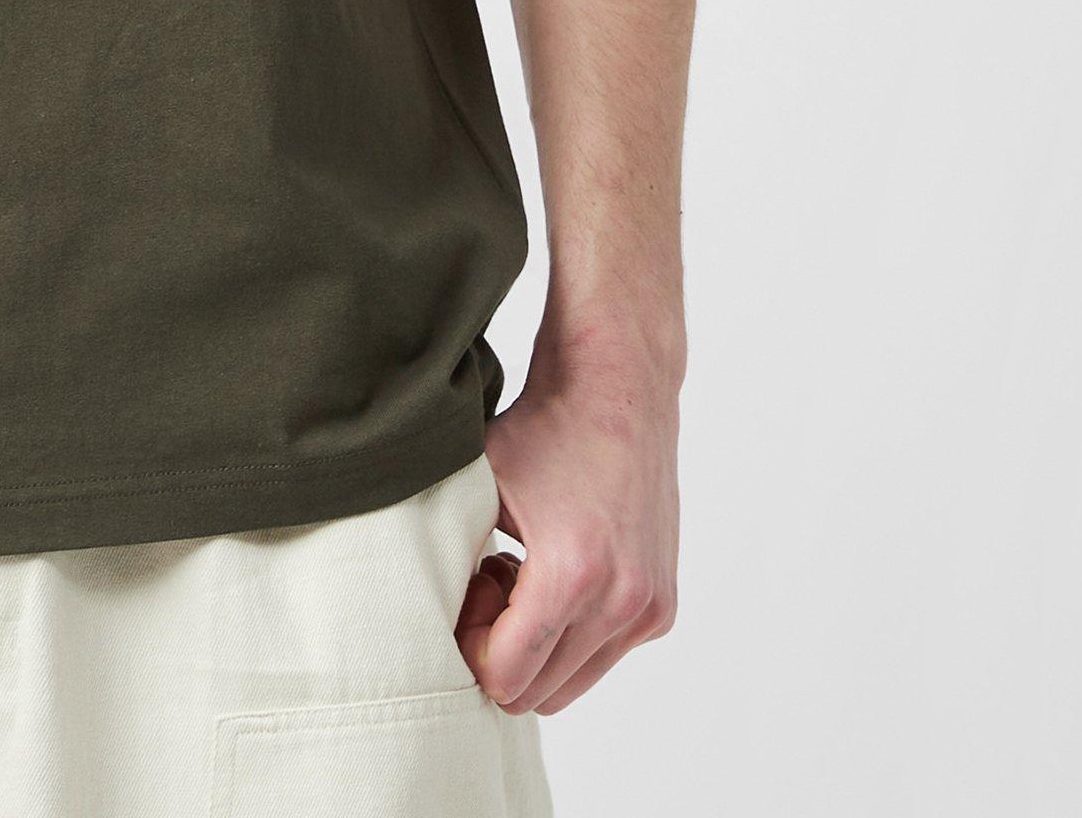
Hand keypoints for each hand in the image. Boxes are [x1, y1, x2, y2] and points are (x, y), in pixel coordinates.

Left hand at [452, 358, 680, 715]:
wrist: (619, 388)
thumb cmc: (541, 429)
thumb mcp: (477, 490)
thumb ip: (449, 563)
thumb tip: (420, 626)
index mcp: (572, 577)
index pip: (507, 679)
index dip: (470, 648)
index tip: (467, 592)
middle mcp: (622, 603)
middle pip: (539, 693)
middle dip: (502, 651)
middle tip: (489, 582)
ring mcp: (649, 609)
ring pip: (571, 684)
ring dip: (535, 646)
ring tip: (519, 575)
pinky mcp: (661, 606)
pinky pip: (601, 656)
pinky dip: (569, 632)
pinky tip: (552, 569)